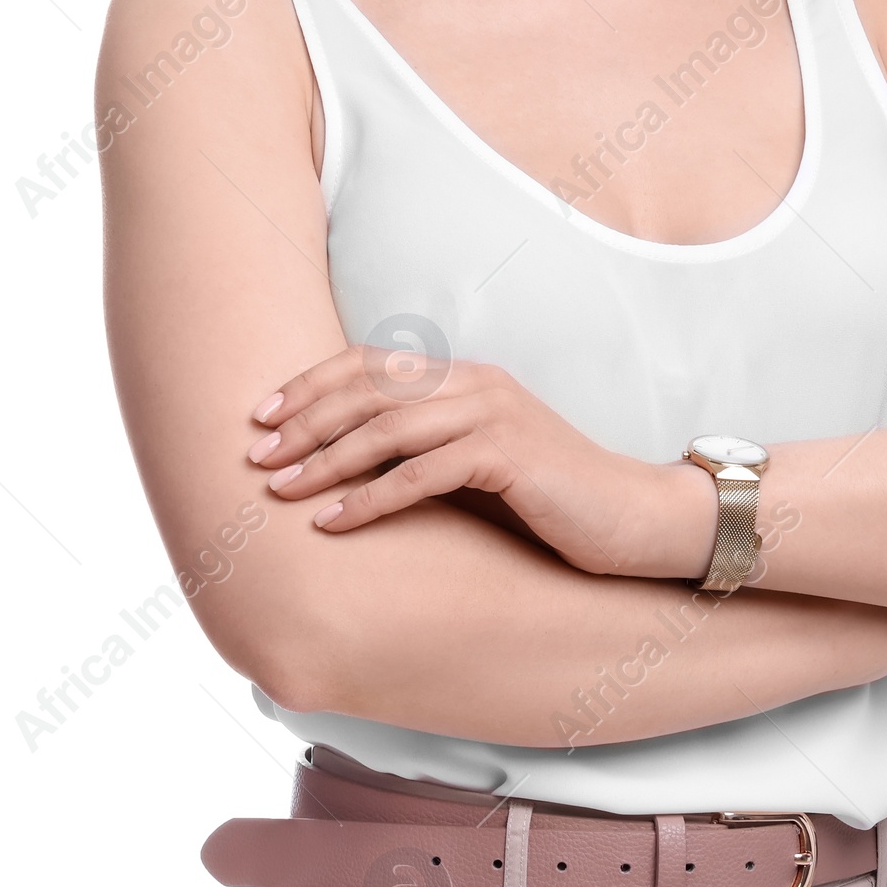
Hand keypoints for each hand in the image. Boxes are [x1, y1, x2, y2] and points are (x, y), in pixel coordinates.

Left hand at [245, 347, 713, 579]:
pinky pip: (421, 473)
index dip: (310, 384)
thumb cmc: (551, 497)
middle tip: (254, 456)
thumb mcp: (480, 460)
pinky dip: (368, 499)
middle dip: (303, 423)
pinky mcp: (508, 454)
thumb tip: (350, 463)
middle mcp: (475, 383)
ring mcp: (493, 414)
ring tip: (278, 492)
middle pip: (368, 390)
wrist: (632, 515)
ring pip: (386, 429)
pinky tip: (331, 523)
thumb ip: (427, 447)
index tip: (260, 415)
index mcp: (464, 376)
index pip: (370, 364)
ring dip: (323, 461)